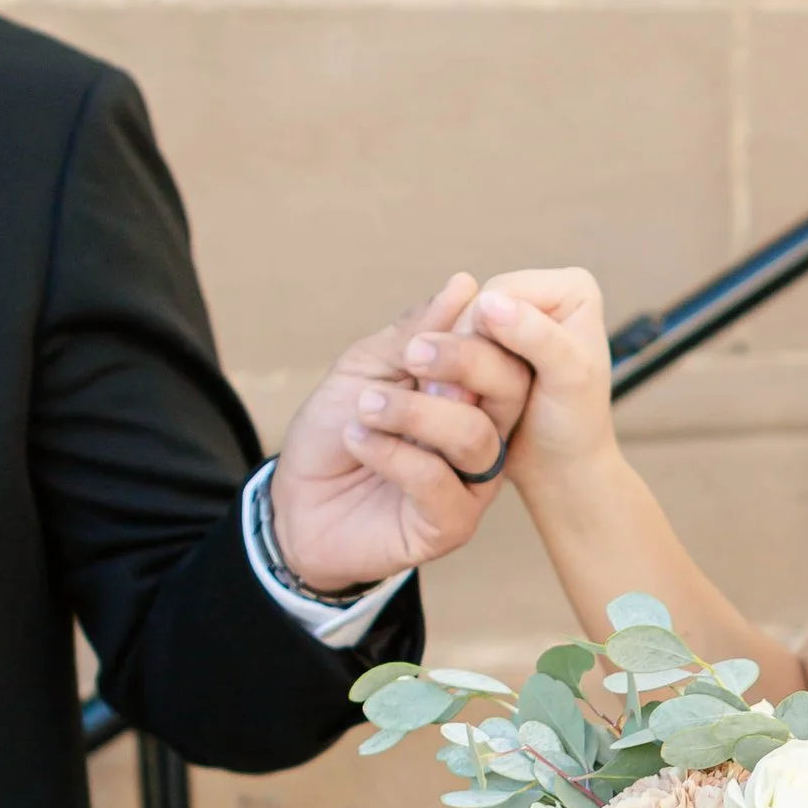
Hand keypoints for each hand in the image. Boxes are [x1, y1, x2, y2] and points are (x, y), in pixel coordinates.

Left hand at [272, 274, 536, 589]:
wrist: (296, 502)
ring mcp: (471, 483)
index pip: (505, 353)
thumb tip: (465, 283)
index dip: (480, 330)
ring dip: (413, 412)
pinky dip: (392, 454)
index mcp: (472, 393)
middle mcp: (484, 435)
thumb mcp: (367, 367)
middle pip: (510, 390)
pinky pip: (438, 482)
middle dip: (463, 362)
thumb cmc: (335, 429)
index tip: (435, 324)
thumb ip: (415, 332)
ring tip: (366, 406)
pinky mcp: (449, 524)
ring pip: (474, 435)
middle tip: (411, 356)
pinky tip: (357, 440)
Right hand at [459, 270, 617, 493]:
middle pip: (474, 308)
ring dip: (449, 367)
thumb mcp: (568, 379)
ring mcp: (514, 318)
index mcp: (571, 288)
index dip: (477, 334)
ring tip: (456, 404)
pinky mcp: (491, 342)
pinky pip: (450, 346)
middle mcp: (542, 294)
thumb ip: (536, 337)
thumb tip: (489, 302)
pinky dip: (446, 375)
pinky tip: (452, 401)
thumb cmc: (574, 426)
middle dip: (462, 353)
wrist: (560, 467)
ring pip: (456, 329)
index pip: (499, 291)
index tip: (471, 387)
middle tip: (460, 401)